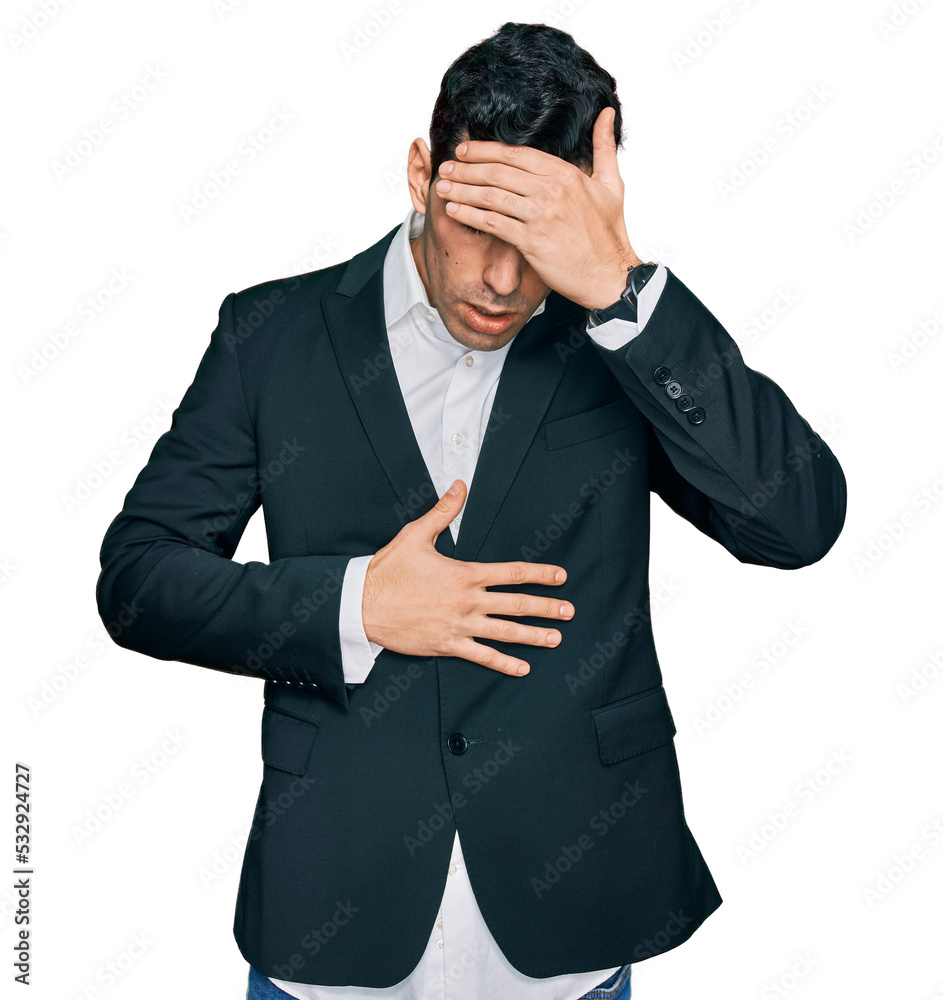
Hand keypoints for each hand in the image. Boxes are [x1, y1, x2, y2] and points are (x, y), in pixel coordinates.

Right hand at [362, 479, 573, 675]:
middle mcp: (468, 601)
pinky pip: (482, 657)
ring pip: (505, 632)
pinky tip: (522, 668)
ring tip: (556, 638)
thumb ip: (443, 511)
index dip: (539, 574)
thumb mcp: (416, 535)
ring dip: (533, 636)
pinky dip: (504, 663)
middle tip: (569, 611)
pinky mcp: (447, 645)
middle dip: (546, 608)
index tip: (560, 576)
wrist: (362, 605)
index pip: (512, 573)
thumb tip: (460, 486)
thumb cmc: (388, 570)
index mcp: (464, 574)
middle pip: (516, 605)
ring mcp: (459, 626)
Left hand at [434, 107, 642, 309]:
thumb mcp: (612, 185)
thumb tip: (606, 113)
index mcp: (566, 174)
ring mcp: (540, 216)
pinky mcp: (531, 242)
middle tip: (446, 167)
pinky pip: (493, 223)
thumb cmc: (608, 235)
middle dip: (466, 168)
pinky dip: (470, 215)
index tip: (465, 150)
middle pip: (498, 172)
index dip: (485, 150)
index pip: (516, 154)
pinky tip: (454, 210)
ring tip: (442, 187)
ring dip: (462, 190)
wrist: (609, 275)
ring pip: (491, 196)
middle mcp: (552, 191)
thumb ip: (604, 147)